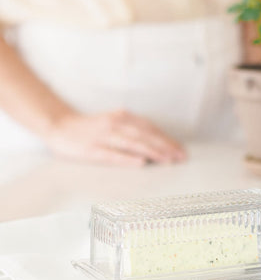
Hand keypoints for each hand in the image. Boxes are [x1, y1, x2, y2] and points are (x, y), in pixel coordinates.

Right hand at [45, 110, 186, 165]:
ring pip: (132, 143)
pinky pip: (112, 154)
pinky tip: (140, 163)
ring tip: (167, 160)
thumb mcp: (115, 122)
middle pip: (145, 135)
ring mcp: (103, 136)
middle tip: (180, 157)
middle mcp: (115, 124)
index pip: (150, 128)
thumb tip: (157, 141)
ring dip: (152, 151)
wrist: (60, 126)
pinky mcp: (92, 149)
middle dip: (165, 146)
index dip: (167, 139)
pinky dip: (127, 158)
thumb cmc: (91, 128)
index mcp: (122, 117)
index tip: (181, 150)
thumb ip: (133, 129)